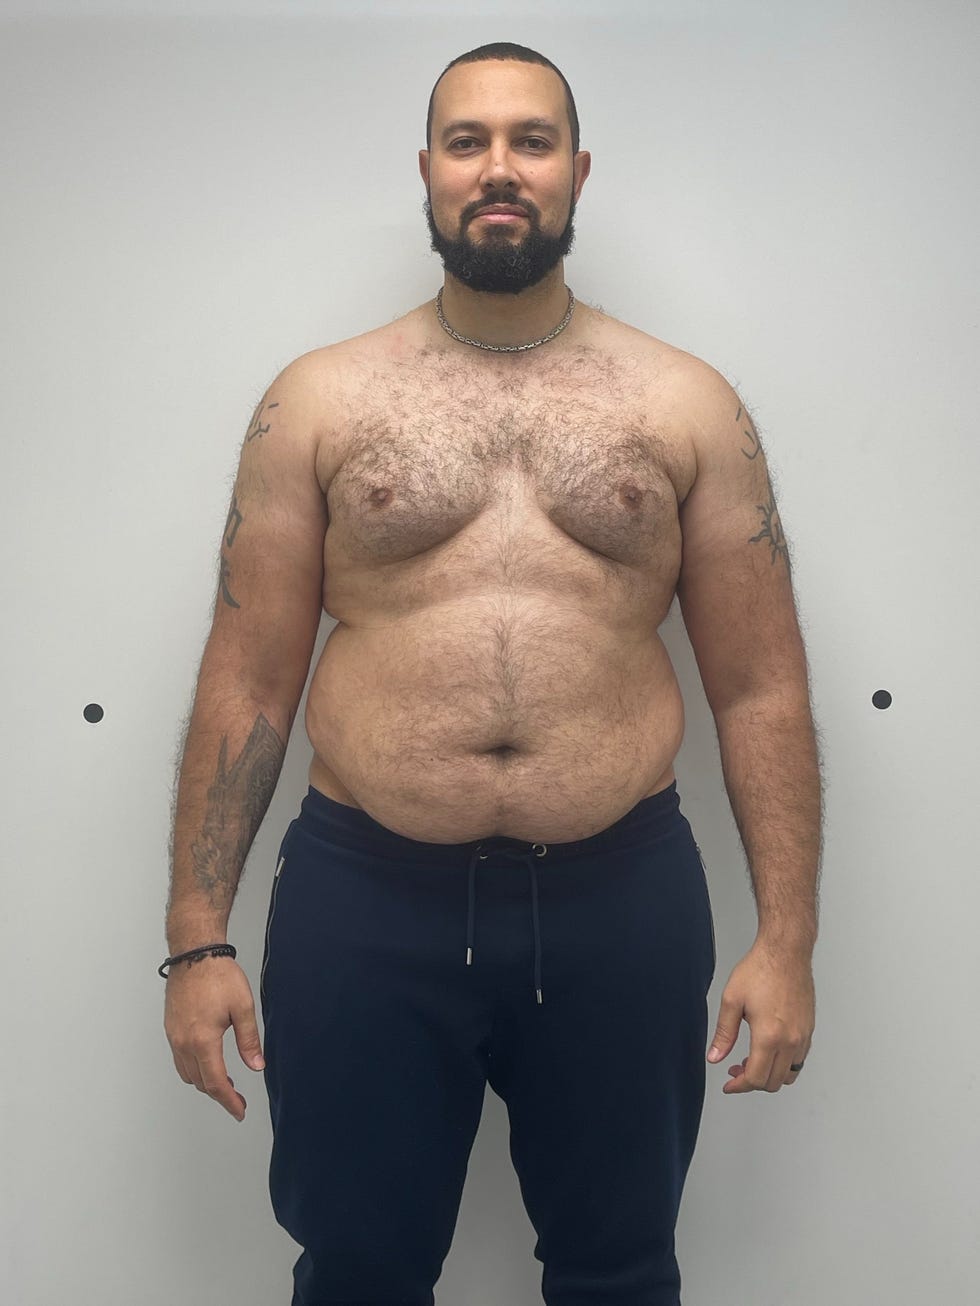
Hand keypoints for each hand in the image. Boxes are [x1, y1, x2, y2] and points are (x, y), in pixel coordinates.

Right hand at [163, 957, 265, 1120]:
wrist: (195, 954)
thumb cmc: (219, 976)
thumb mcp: (243, 1008)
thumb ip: (249, 1040)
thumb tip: (257, 1066)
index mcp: (203, 1041)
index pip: (215, 1083)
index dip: (229, 1101)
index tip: (239, 1111)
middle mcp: (183, 1043)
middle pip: (200, 1082)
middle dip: (219, 1094)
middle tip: (237, 1100)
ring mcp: (173, 1036)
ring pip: (187, 1073)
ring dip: (205, 1082)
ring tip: (225, 1083)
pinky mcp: (170, 1029)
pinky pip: (179, 1060)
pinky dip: (194, 1068)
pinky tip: (208, 1062)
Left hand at [706, 939, 813, 1093]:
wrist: (785, 952)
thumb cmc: (760, 970)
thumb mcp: (731, 1000)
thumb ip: (723, 1034)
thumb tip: (715, 1056)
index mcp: (769, 1036)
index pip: (755, 1078)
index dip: (739, 1086)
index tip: (729, 1084)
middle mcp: (790, 1040)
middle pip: (773, 1082)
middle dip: (752, 1082)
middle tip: (735, 1071)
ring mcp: (802, 1036)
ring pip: (789, 1074)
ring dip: (770, 1075)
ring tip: (751, 1062)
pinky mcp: (809, 1030)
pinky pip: (799, 1060)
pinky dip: (784, 1064)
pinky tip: (769, 1051)